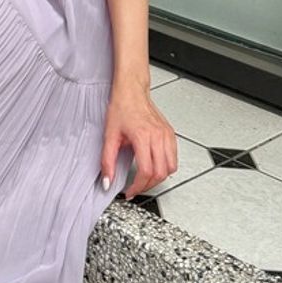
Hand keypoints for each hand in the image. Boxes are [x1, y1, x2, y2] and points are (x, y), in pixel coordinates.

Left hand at [100, 84, 177, 200]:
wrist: (131, 92)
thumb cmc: (121, 108)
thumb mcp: (109, 136)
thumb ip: (107, 161)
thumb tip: (107, 180)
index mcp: (143, 136)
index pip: (146, 171)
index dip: (138, 186)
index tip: (130, 191)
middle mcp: (158, 136)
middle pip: (160, 173)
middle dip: (148, 185)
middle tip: (136, 188)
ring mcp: (167, 135)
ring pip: (171, 167)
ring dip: (159, 178)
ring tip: (145, 180)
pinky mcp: (171, 134)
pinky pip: (174, 157)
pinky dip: (166, 167)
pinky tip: (154, 166)